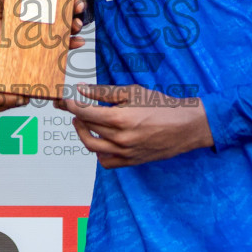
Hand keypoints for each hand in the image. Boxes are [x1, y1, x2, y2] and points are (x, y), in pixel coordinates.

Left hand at [57, 85, 213, 167]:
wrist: (186, 126)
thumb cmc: (162, 106)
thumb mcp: (132, 92)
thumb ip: (104, 92)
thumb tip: (81, 89)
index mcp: (120, 119)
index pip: (85, 113)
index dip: (71, 105)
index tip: (64, 100)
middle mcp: (121, 139)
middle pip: (87, 128)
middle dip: (75, 117)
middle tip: (72, 109)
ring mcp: (126, 153)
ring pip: (92, 146)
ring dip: (84, 134)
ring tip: (83, 123)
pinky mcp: (131, 162)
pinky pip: (106, 162)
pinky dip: (98, 152)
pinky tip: (101, 140)